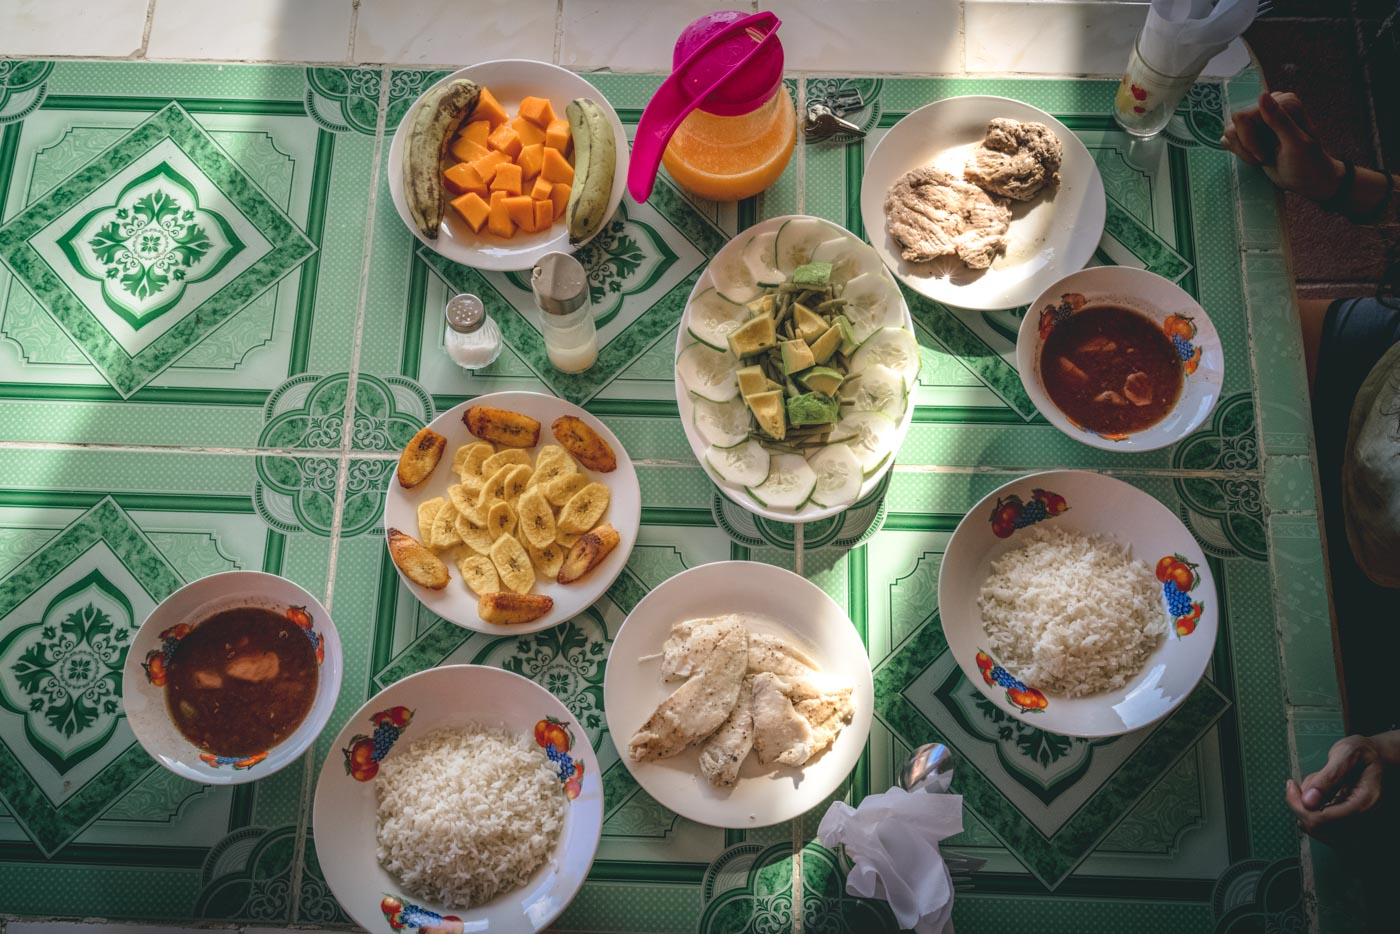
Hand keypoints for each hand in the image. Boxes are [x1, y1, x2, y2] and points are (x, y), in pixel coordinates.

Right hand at [1223, 92, 1344, 201]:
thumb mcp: (1296, 144)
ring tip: (1263, 158)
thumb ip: (1279, 120)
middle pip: (1235, 124)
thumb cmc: (1307, 164)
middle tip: (1264, 157)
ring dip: (1244, 151)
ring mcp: (1259, 119)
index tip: (1263, 155)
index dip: (1249, 139)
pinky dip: (1240, 152)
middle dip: (1246, 146)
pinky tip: (1256, 157)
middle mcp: (1270, 107)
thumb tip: (1262, 96)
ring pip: (1230, 132)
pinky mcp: (1251, 132)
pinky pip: (1231, 139)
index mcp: (1284, 103)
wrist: (1307, 180)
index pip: (1245, 116)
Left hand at [1285, 734, 1385, 843]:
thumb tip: (1308, 802)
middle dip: (1301, 805)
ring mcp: (1358, 825)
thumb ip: (1327, 777)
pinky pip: (1321, 828)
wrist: (1376, 757)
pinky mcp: (1349, 825)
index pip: (1324, 819)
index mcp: (1365, 803)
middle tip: (1297, 784)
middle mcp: (1364, 820)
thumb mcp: (1345, 754)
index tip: (1292, 785)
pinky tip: (1317, 796)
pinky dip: (1312, 812)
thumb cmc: (1362, 752)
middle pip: (1318, 828)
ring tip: (1315, 786)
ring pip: (1316, 829)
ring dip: (1306, 808)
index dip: (1300, 806)